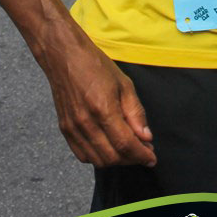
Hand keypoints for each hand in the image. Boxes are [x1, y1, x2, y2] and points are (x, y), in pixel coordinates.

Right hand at [40, 28, 156, 167]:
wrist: (64, 56)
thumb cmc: (95, 65)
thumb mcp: (124, 83)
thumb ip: (135, 112)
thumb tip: (146, 137)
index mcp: (103, 108)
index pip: (125, 144)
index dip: (141, 155)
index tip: (152, 158)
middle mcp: (86, 122)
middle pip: (112, 157)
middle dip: (131, 159)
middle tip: (143, 151)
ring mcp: (73, 128)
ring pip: (97, 160)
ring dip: (116, 160)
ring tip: (127, 149)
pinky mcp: (64, 129)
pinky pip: (83, 155)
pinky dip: (98, 157)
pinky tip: (108, 147)